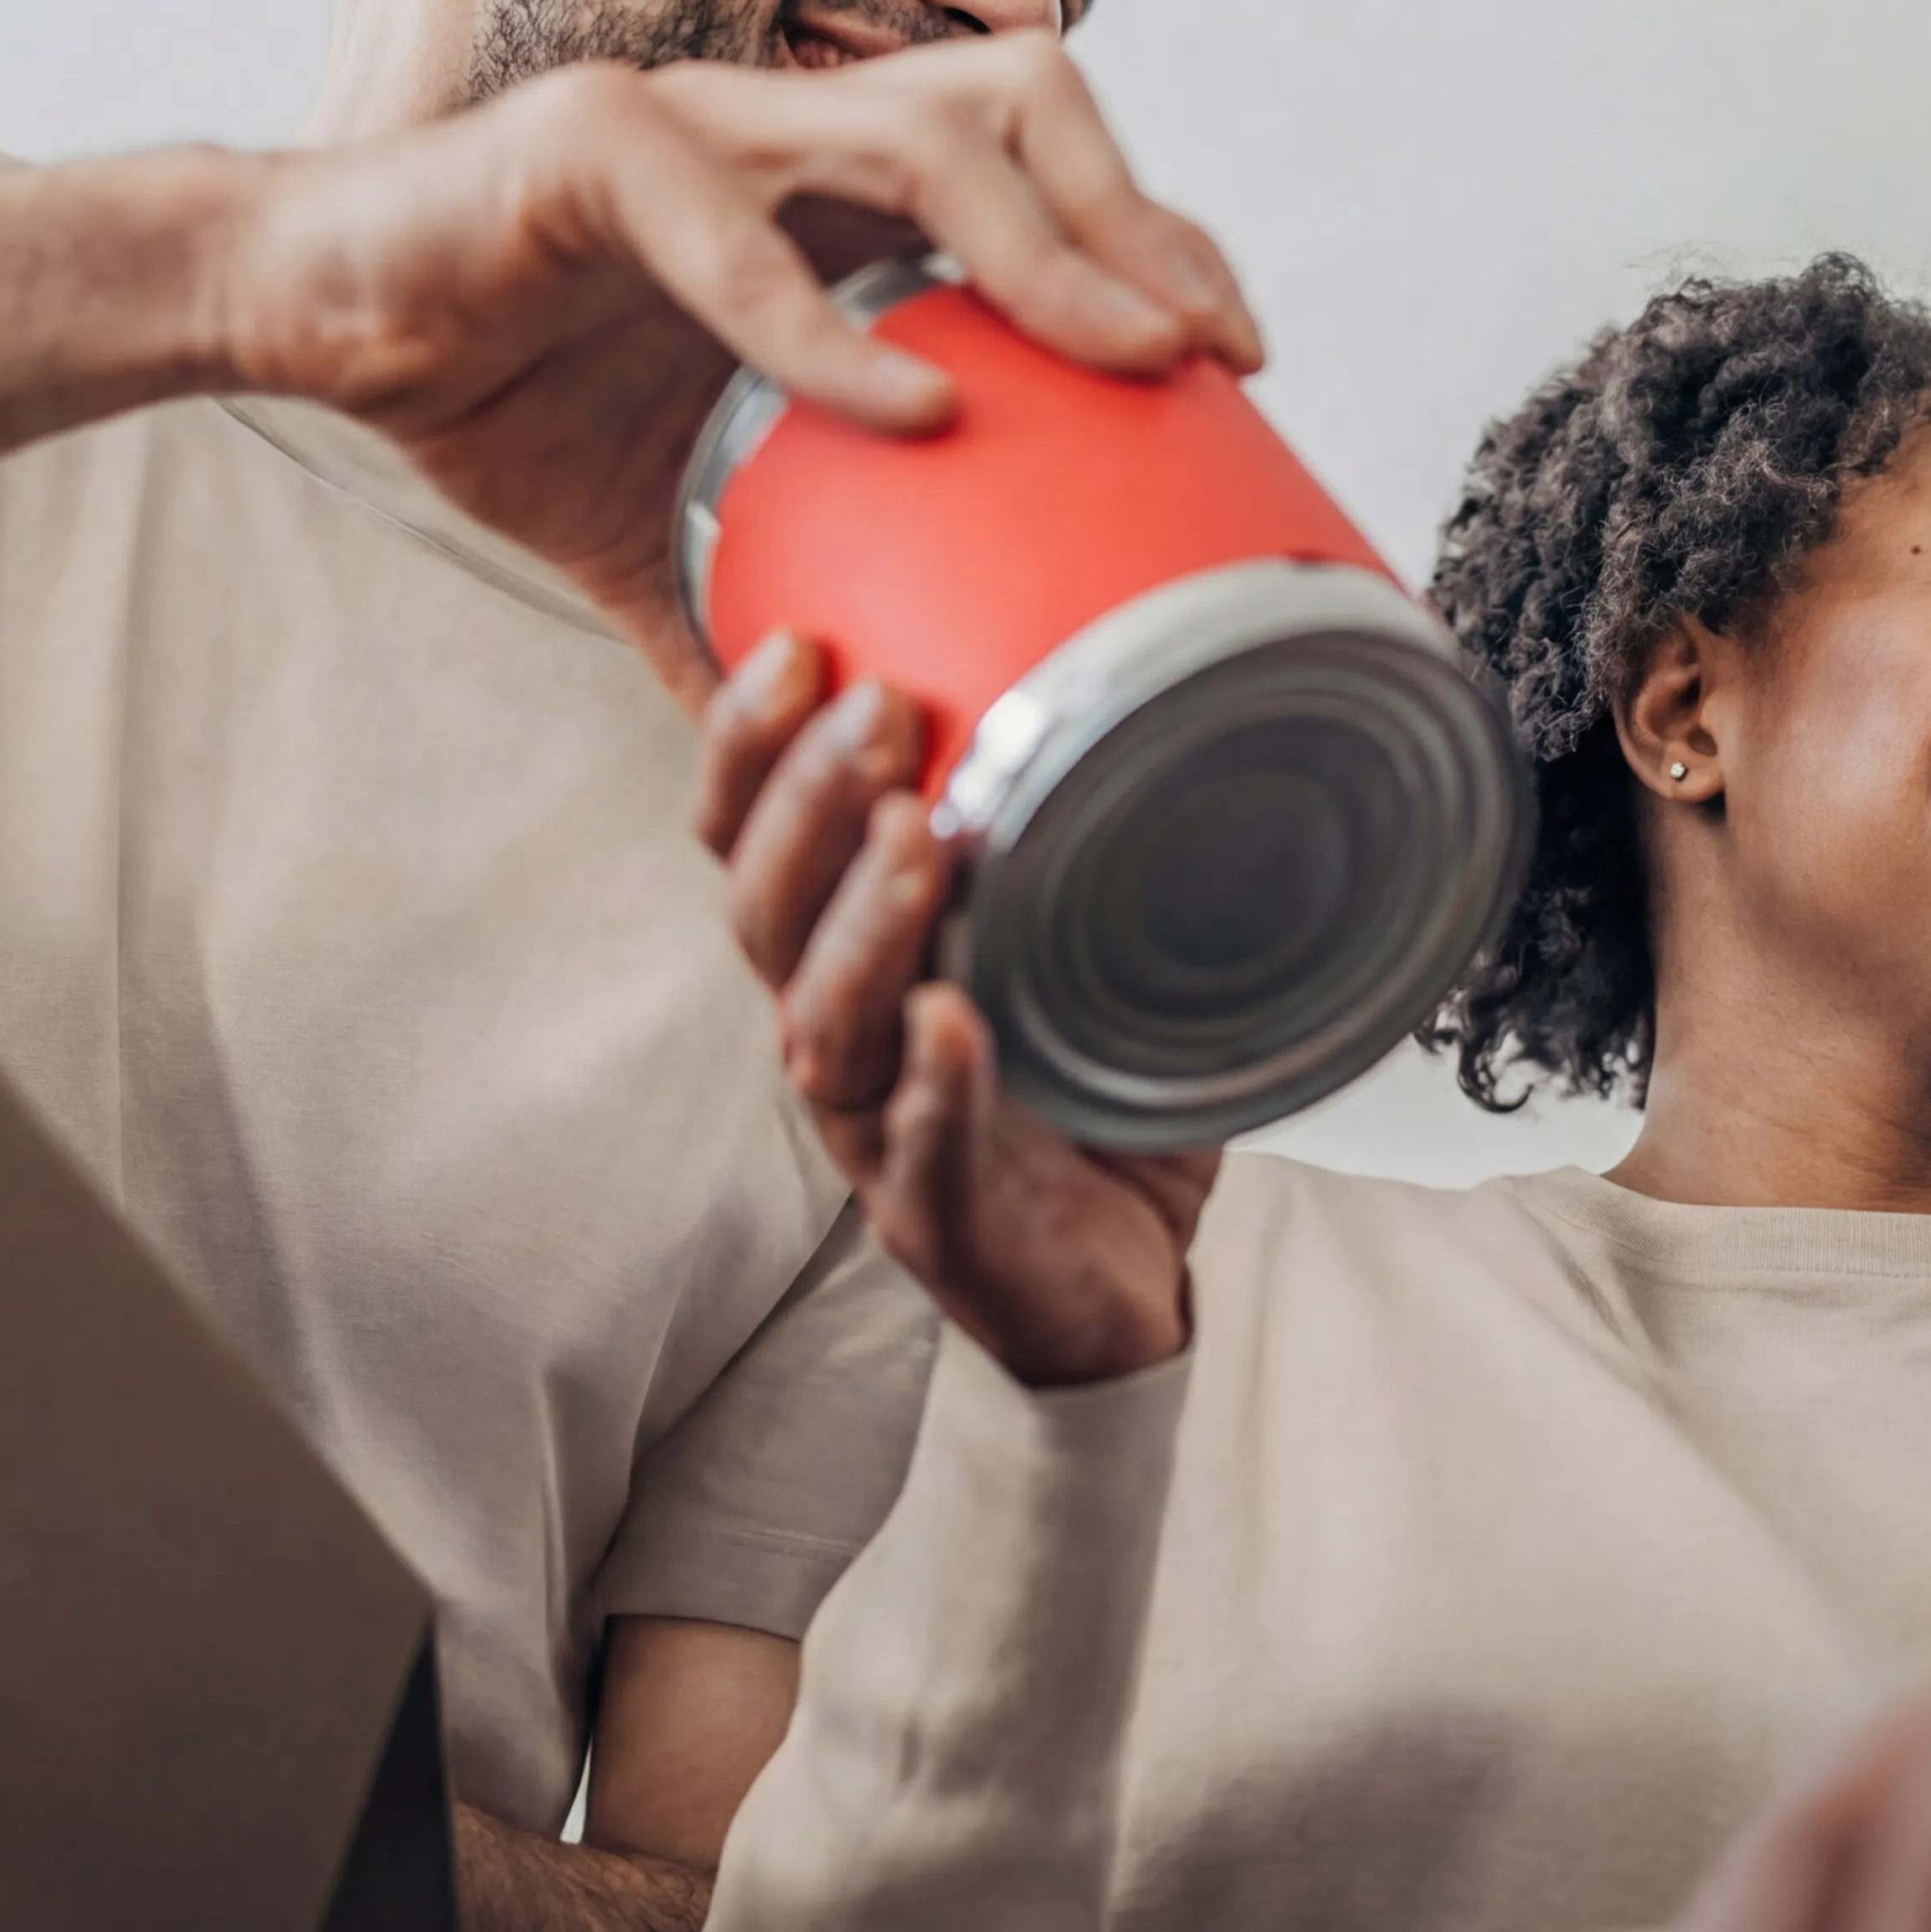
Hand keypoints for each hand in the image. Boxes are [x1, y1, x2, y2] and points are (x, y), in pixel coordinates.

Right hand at [217, 33, 1257, 699]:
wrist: (315, 317)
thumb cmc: (505, 381)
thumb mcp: (677, 512)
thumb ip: (778, 591)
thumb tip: (870, 738)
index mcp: (830, 187)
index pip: (1046, 160)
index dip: (1150, 235)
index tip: (1229, 354)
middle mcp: (785, 123)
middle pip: (1023, 106)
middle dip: (1135, 222)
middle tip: (1205, 355)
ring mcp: (696, 122)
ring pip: (918, 132)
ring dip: (1039, 251)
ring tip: (1122, 358)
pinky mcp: (587, 151)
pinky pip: (733, 237)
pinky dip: (830, 330)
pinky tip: (913, 410)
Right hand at [701, 631, 1213, 1385]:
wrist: (1112, 1287)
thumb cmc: (1084, 1107)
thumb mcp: (1086, 946)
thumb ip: (1100, 830)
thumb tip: (1180, 661)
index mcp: (850, 960)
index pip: (751, 841)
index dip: (750, 747)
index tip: (796, 644)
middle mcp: (842, 1037)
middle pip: (767, 913)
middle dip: (809, 801)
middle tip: (876, 709)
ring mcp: (879, 1132)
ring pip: (825, 1025)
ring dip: (863, 924)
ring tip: (911, 837)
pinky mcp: (939, 1221)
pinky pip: (920, 1150)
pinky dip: (935, 1086)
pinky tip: (950, 1022)